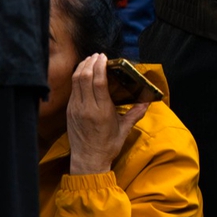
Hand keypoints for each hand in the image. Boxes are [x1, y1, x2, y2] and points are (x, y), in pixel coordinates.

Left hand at [65, 54, 146, 175]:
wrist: (88, 160)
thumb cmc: (108, 146)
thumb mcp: (124, 130)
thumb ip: (135, 113)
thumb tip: (147, 101)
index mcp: (102, 111)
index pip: (98, 82)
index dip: (100, 66)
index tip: (104, 57)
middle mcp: (87, 108)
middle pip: (84, 77)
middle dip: (90, 62)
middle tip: (97, 56)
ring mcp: (76, 109)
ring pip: (75, 81)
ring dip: (82, 67)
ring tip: (89, 60)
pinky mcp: (69, 111)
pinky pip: (72, 90)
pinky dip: (77, 78)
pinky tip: (82, 73)